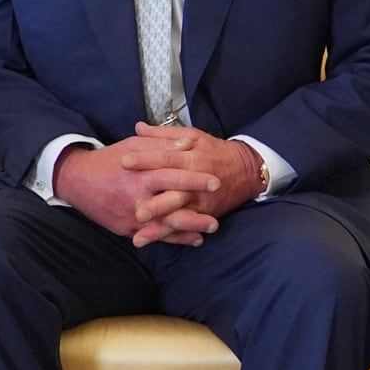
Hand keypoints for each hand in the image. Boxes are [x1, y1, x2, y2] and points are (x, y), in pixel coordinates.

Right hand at [54, 134, 226, 247]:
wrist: (78, 180)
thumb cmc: (110, 160)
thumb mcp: (135, 146)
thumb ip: (161, 145)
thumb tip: (187, 143)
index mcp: (142, 175)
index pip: (173, 177)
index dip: (195, 180)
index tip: (216, 182)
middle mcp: (138, 198)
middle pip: (172, 208)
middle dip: (196, 214)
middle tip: (217, 218)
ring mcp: (132, 216)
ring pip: (165, 227)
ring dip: (189, 230)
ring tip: (209, 229)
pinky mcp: (126, 228)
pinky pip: (153, 236)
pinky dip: (174, 239)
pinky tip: (192, 239)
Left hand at [120, 122, 263, 242]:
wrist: (246, 170)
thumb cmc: (213, 151)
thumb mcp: (192, 136)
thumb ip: (164, 134)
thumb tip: (139, 128)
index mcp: (190, 156)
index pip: (164, 157)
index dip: (144, 160)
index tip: (123, 162)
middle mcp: (195, 179)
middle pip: (172, 190)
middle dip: (154, 202)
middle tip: (135, 210)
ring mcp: (199, 200)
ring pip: (178, 213)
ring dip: (159, 226)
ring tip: (139, 236)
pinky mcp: (204, 213)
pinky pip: (186, 227)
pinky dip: (171, 236)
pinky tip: (155, 241)